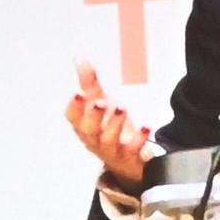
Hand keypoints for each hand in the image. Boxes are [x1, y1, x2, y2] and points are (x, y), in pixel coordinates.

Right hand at [65, 60, 153, 189]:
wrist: (128, 161)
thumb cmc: (109, 128)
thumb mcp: (100, 104)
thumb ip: (90, 83)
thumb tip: (80, 58)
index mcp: (84, 126)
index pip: (73, 118)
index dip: (74, 107)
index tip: (78, 94)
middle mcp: (95, 140)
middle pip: (88, 131)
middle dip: (93, 116)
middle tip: (100, 102)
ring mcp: (113, 150)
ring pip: (109, 141)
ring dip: (115, 124)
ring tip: (122, 108)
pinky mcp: (132, 157)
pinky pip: (135, 151)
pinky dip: (140, 139)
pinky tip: (145, 127)